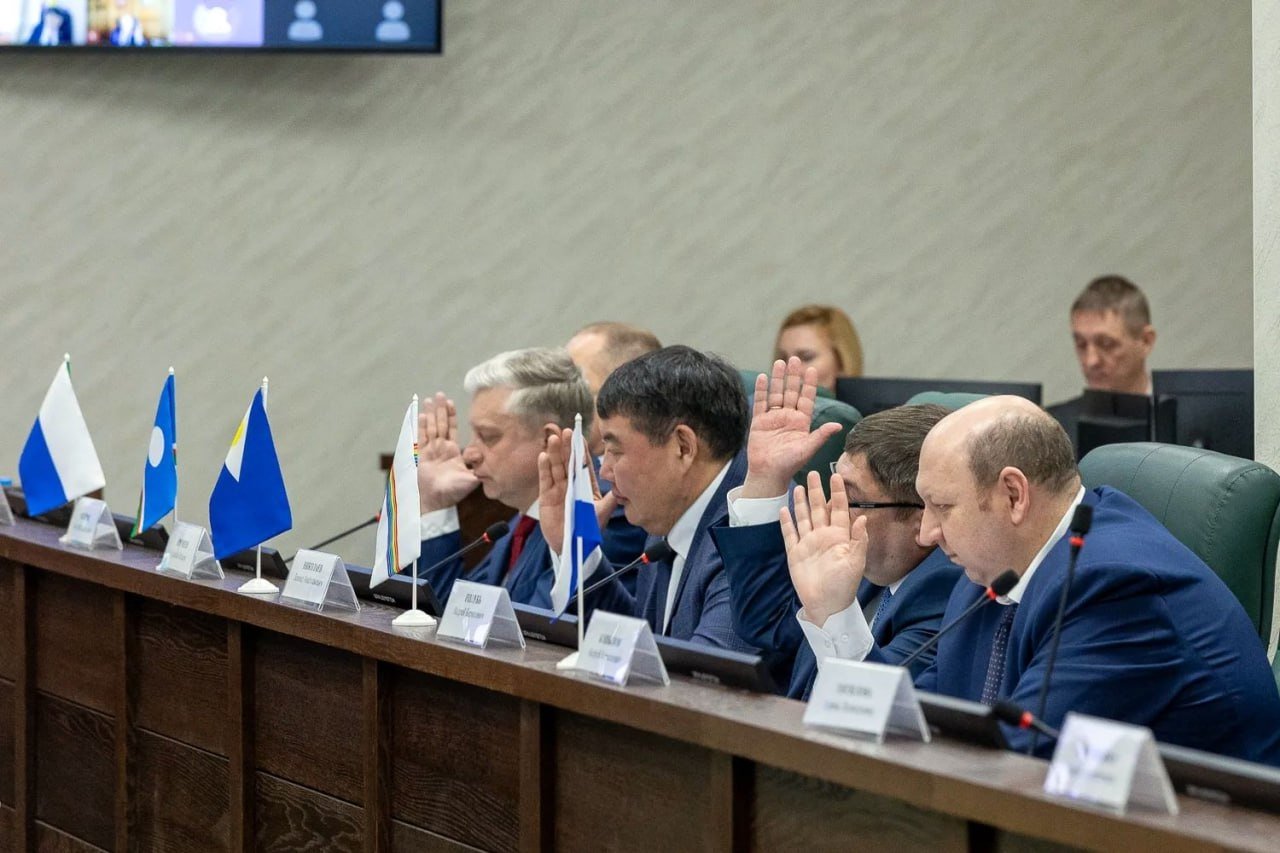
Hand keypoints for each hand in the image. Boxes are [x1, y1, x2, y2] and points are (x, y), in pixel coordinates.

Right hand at [417, 392, 478, 512]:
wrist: (436, 501)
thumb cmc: (454, 492)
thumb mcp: (471, 479)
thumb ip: (479, 468)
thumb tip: (491, 459)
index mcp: (454, 451)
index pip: (452, 429)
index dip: (451, 415)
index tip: (451, 402)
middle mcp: (442, 448)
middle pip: (441, 424)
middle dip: (440, 409)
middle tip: (439, 394)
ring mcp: (431, 451)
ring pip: (431, 428)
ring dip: (431, 414)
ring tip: (430, 400)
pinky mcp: (422, 456)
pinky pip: (421, 438)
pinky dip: (421, 427)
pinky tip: (421, 415)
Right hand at [538, 428, 617, 553]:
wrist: (572, 547)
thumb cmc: (589, 530)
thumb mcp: (601, 513)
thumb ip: (610, 499)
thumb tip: (621, 485)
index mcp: (586, 486)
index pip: (584, 464)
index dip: (581, 450)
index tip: (579, 435)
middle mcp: (572, 484)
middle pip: (569, 462)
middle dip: (567, 447)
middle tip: (567, 431)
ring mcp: (559, 490)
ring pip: (557, 468)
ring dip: (555, 453)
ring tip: (554, 438)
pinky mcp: (547, 497)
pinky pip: (545, 480)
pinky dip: (544, 468)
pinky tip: (543, 456)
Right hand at [741, 358, 842, 498]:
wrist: (768, 474)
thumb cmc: (790, 465)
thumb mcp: (808, 449)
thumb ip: (821, 435)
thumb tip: (838, 425)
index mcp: (802, 422)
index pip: (807, 399)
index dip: (809, 384)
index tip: (812, 369)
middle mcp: (788, 417)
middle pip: (791, 392)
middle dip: (793, 376)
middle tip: (795, 358)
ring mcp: (773, 419)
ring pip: (776, 394)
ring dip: (778, 379)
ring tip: (780, 362)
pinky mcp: (759, 422)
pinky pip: (760, 403)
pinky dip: (761, 390)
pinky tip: (762, 377)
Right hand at [780, 470, 868, 625]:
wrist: (826, 605)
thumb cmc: (844, 586)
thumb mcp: (856, 562)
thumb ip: (859, 539)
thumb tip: (862, 518)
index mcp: (840, 537)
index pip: (839, 509)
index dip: (838, 493)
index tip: (836, 476)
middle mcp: (823, 536)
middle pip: (819, 508)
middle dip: (817, 491)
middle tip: (814, 473)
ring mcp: (808, 544)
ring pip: (804, 517)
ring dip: (801, 502)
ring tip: (799, 487)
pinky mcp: (796, 553)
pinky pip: (790, 534)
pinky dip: (786, 522)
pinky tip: (783, 509)